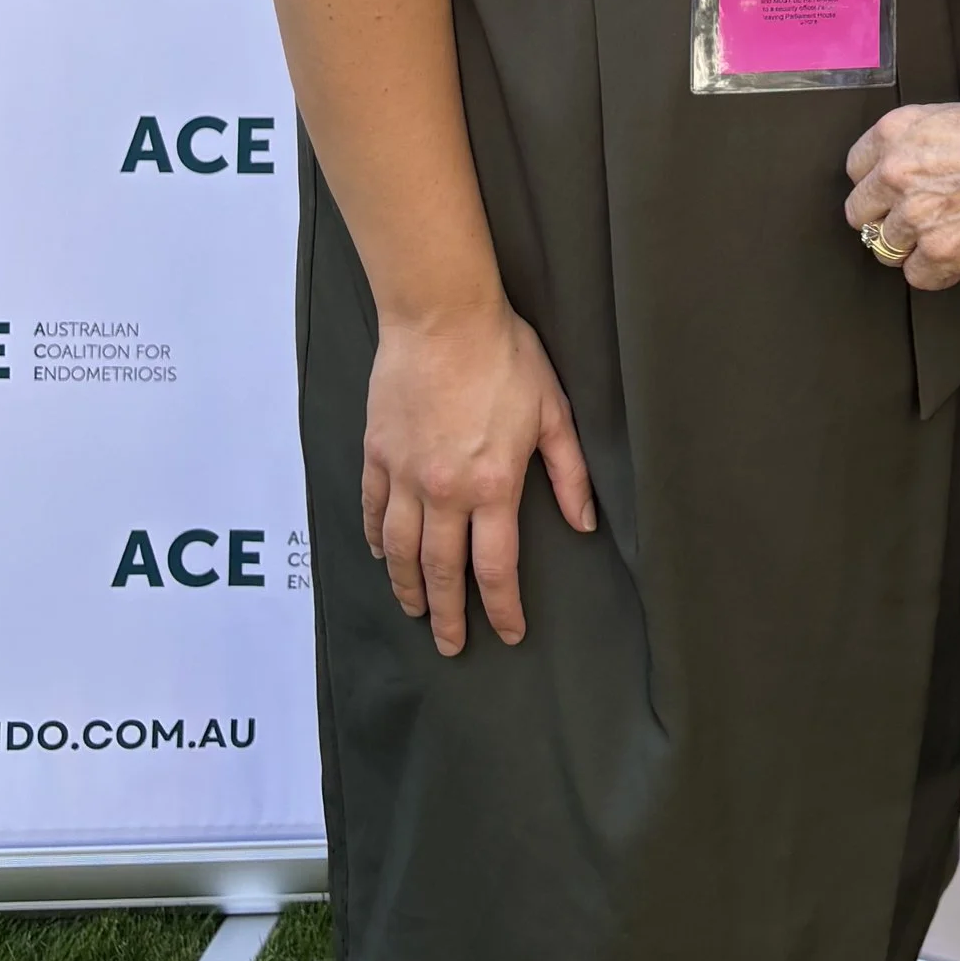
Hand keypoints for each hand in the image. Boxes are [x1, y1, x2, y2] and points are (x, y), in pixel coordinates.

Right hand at [361, 307, 595, 655]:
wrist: (442, 315)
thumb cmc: (504, 357)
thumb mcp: (553, 412)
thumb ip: (569, 473)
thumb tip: (585, 523)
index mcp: (492, 486)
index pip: (495, 567)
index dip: (502, 608)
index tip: (509, 633)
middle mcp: (444, 491)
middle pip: (442, 571)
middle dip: (448, 615)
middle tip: (450, 645)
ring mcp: (404, 474)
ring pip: (401, 550)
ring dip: (408, 588)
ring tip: (415, 611)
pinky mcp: (377, 453)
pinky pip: (374, 510)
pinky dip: (377, 540)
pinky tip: (382, 555)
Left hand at [844, 98, 959, 289]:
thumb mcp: (954, 114)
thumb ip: (919, 140)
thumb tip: (910, 161)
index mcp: (895, 133)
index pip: (855, 169)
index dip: (876, 183)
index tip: (890, 191)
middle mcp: (895, 174)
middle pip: (861, 213)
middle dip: (885, 218)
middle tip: (913, 219)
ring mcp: (915, 216)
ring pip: (886, 249)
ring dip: (911, 248)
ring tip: (941, 237)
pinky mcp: (940, 252)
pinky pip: (918, 276)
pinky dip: (936, 273)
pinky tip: (955, 259)